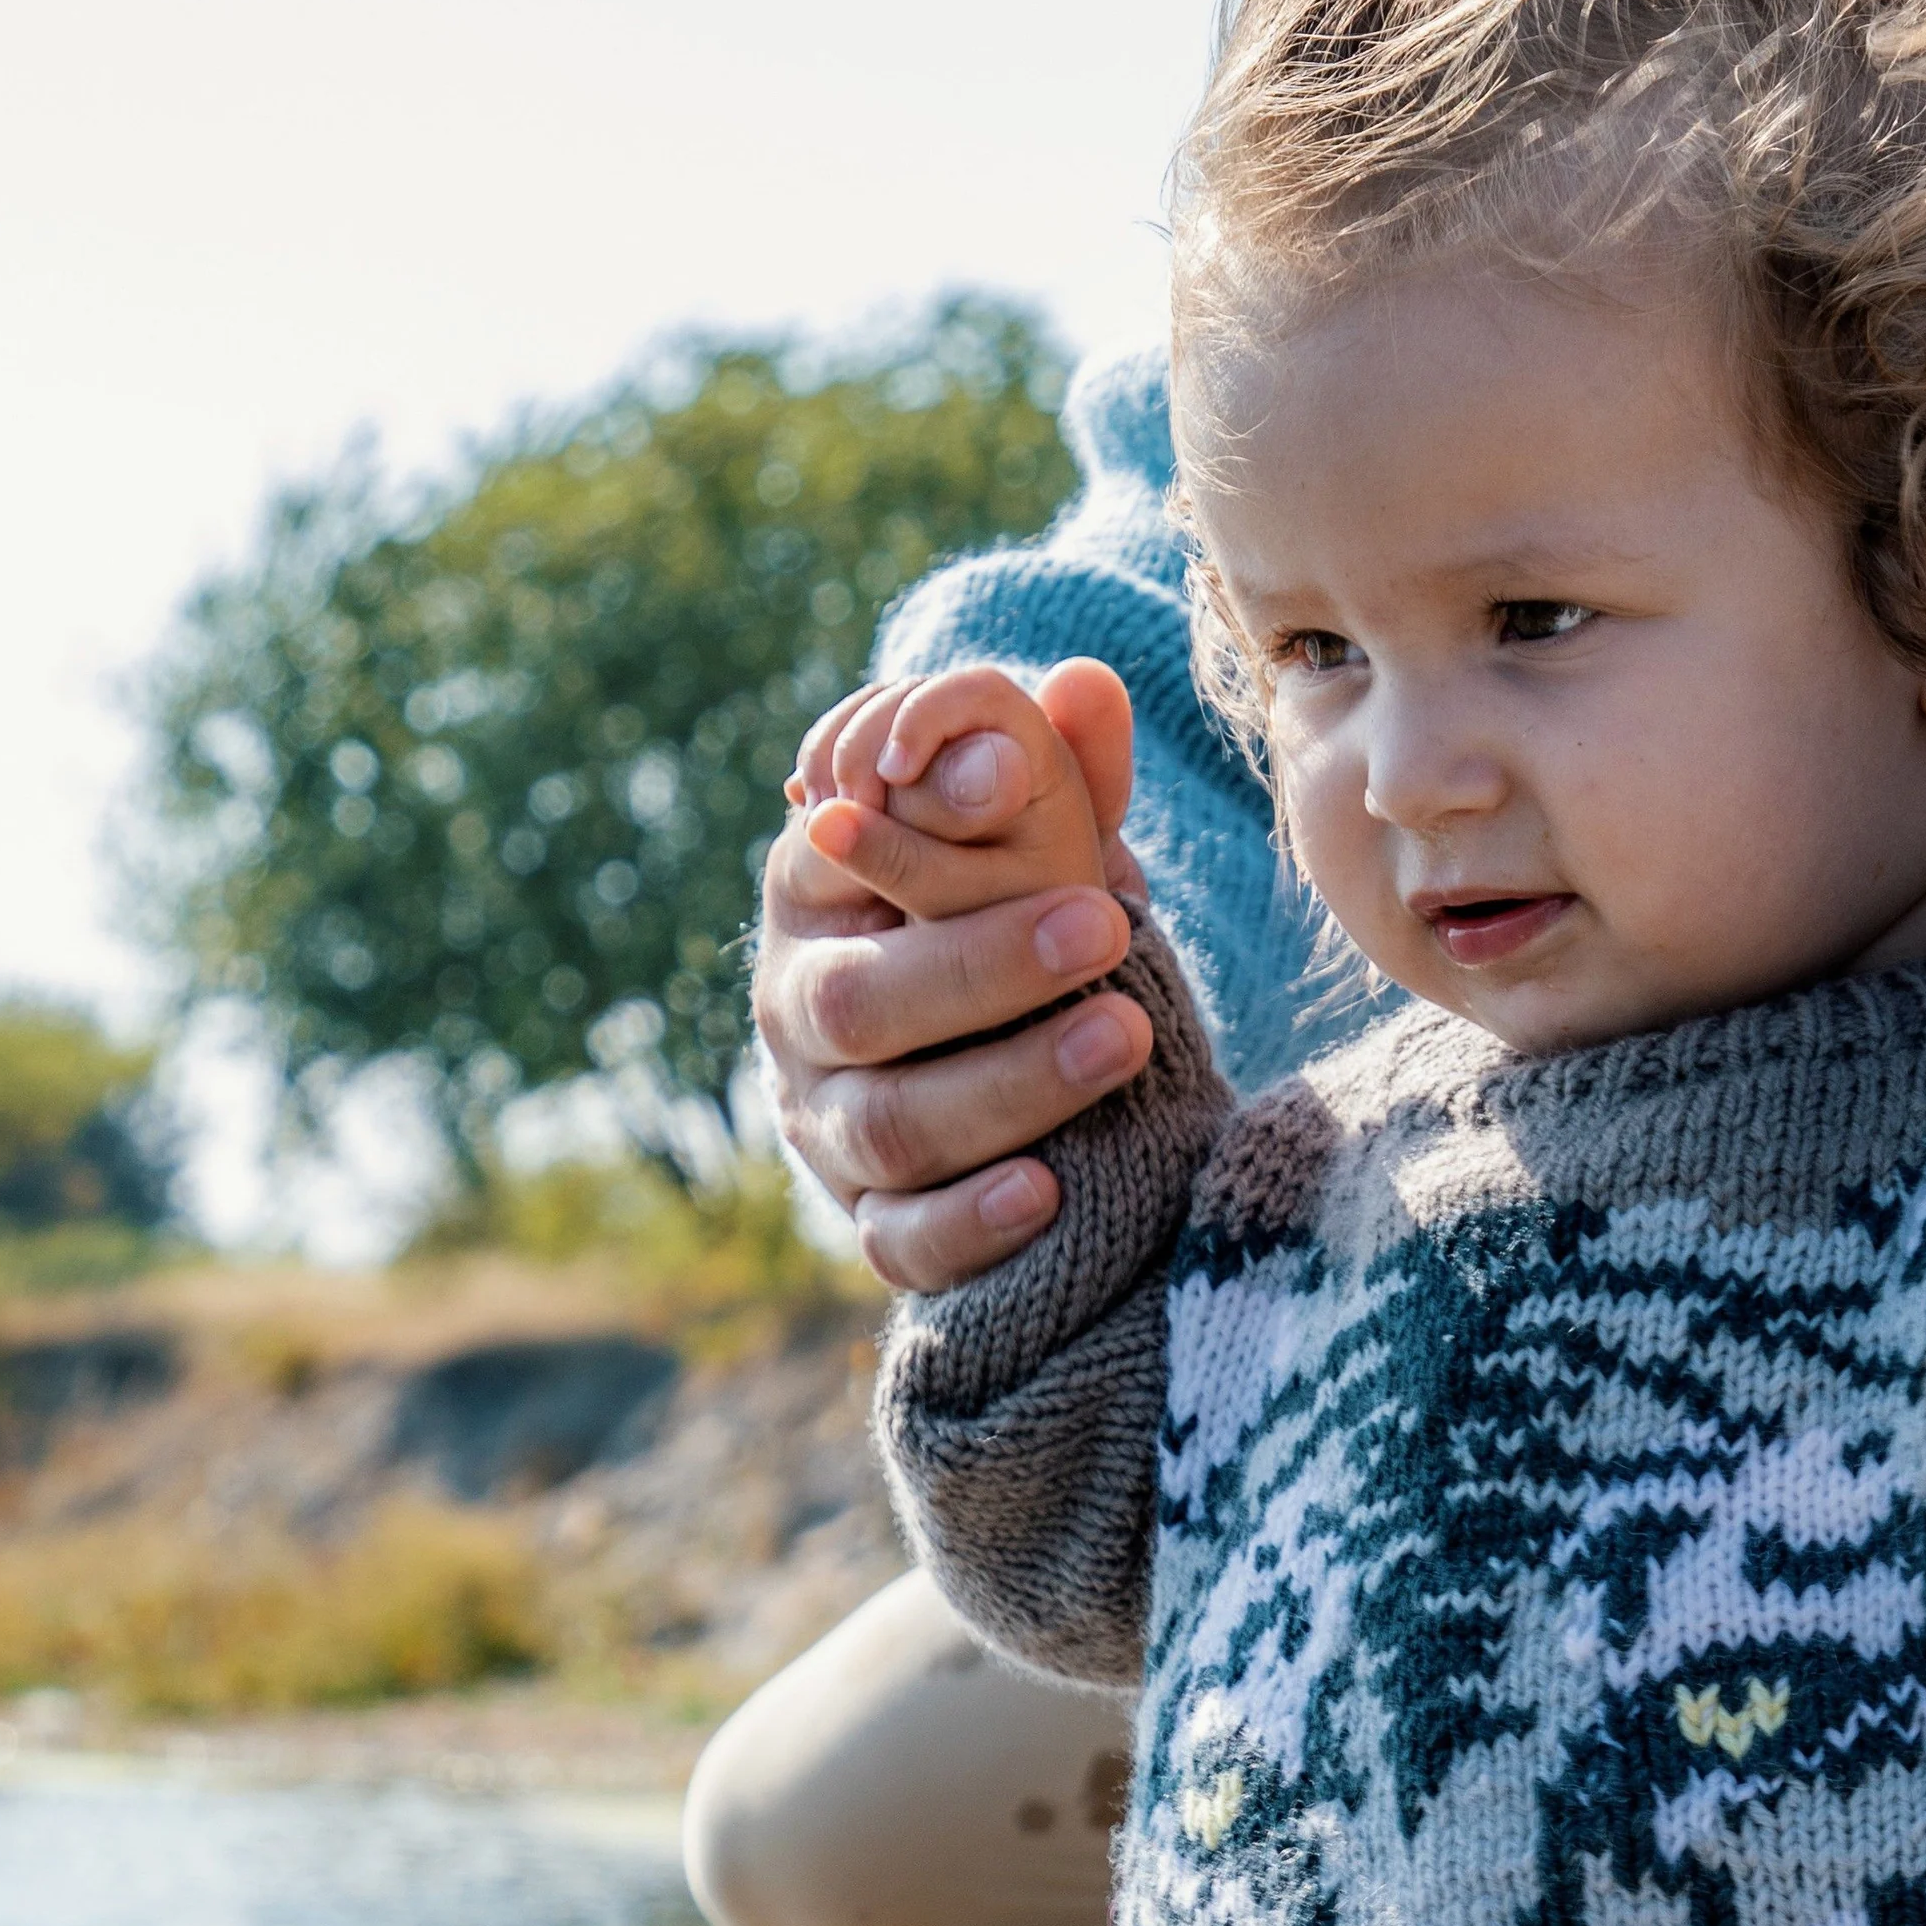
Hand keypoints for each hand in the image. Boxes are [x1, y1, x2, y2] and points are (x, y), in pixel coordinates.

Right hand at [754, 658, 1151, 1293]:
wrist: (1035, 1073)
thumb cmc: (1022, 920)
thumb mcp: (1041, 843)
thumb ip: (1060, 773)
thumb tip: (1087, 684)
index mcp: (822, 893)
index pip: (837, 857)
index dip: (913, 829)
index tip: (1015, 784)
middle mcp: (802, 1012)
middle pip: (858, 1001)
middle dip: (980, 964)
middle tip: (1103, 923)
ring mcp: (828, 1126)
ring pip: (889, 1124)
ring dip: (1008, 1083)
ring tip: (1123, 1035)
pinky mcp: (876, 1221)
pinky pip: (902, 1241)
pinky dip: (968, 1222)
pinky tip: (1047, 1189)